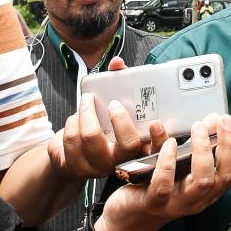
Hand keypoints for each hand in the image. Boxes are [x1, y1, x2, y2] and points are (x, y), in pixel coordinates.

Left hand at [48, 57, 153, 178]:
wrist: (72, 154)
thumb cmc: (102, 126)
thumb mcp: (115, 106)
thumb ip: (120, 82)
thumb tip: (116, 63)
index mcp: (137, 147)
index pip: (156, 149)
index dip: (160, 139)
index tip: (156, 123)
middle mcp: (121, 161)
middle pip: (126, 143)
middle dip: (119, 118)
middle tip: (112, 103)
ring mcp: (99, 167)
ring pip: (90, 136)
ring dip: (85, 112)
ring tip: (86, 104)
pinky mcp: (76, 167)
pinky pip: (71, 138)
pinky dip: (71, 122)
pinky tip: (75, 120)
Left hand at [94, 113, 230, 230]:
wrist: (127, 219)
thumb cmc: (158, 186)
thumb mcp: (182, 166)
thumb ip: (195, 146)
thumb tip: (209, 121)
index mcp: (211, 187)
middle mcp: (201, 197)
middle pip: (226, 175)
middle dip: (229, 145)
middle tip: (223, 120)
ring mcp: (180, 202)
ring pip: (203, 180)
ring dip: (203, 151)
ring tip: (198, 127)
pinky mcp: (154, 203)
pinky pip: (164, 184)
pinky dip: (168, 162)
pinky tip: (169, 144)